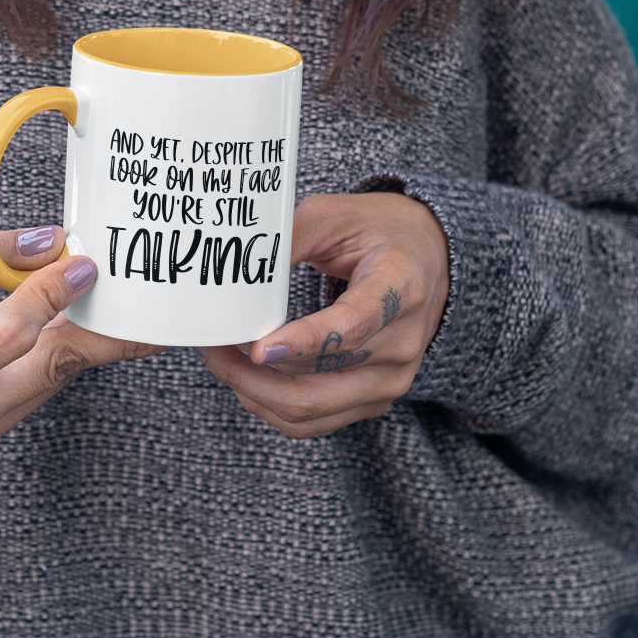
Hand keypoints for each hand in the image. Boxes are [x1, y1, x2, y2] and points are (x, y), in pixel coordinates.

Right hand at [0, 226, 160, 463]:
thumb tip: (45, 243)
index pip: (4, 337)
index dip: (48, 296)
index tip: (82, 261)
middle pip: (47, 369)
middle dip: (99, 326)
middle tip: (143, 291)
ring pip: (51, 379)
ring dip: (85, 333)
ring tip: (119, 292)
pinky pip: (39, 387)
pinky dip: (60, 348)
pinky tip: (82, 315)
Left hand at [201, 192, 448, 438]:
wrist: (426, 258)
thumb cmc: (376, 231)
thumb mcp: (333, 215)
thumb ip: (289, 239)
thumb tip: (237, 270)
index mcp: (400, 286)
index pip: (352, 327)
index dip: (305, 342)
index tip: (257, 346)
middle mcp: (403, 342)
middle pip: (320, 384)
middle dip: (252, 373)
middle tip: (211, 346)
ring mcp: (393, 379)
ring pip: (310, 411)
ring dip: (254, 392)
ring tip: (220, 360)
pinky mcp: (376, 400)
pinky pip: (315, 422)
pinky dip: (271, 405)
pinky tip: (247, 378)